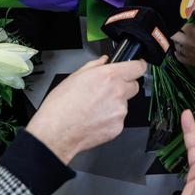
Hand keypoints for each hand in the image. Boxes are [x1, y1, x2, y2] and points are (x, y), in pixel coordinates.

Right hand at [26, 56, 145, 163]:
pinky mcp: (118, 127)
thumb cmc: (60, 106)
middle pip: (134, 86)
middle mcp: (118, 93)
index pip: (138, 68)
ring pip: (125, 104)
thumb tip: (104, 61)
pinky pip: (118, 119)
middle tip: (106, 91)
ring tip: (94, 108)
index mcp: (109, 76)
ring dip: (115, 104)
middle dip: (124, 86)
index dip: (137, 66)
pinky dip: (110, 119)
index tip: (135, 67)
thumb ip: (94, 66)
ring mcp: (120, 111)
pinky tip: (94, 119)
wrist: (56, 133)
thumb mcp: (74, 77)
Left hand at [172, 23, 194, 68]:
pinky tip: (177, 51)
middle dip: (175, 32)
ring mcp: (187, 51)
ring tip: (180, 40)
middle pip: (173, 35)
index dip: (180, 22)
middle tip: (178, 31)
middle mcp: (186, 41)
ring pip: (176, 46)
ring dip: (178, 43)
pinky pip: (179, 57)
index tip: (181, 22)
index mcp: (191, 30)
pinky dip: (178, 53)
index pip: (179, 24)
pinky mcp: (189, 61)